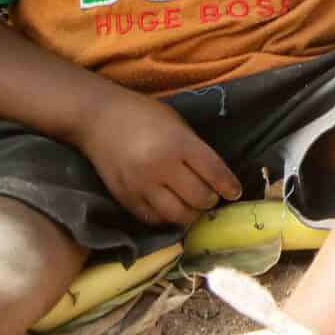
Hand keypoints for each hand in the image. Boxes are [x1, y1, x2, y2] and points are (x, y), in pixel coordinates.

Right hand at [76, 90, 240, 228]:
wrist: (98, 118)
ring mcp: (140, 186)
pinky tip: (171, 209)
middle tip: (212, 198)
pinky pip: (152, 219)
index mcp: (178, 144)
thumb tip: (215, 176)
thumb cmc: (144, 115)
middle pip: (198, 197)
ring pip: (176, 215)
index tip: (235, 192)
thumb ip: (195, 149)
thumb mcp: (177, 124)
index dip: (228, 186)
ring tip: (193, 206)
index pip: (213, 172)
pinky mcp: (124, 198)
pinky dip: (166, 217)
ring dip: (191, 214)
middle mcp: (160, 167)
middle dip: (210, 201)